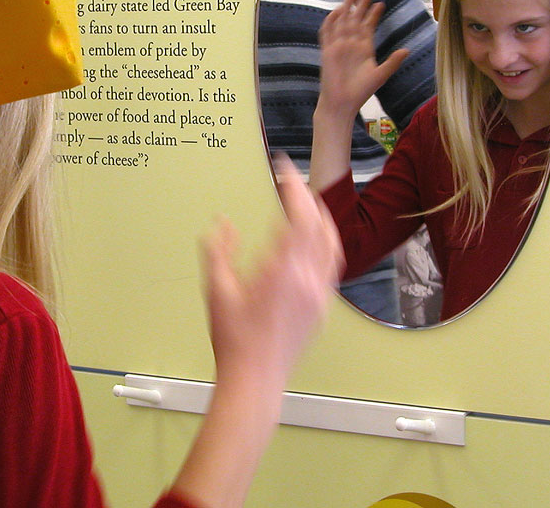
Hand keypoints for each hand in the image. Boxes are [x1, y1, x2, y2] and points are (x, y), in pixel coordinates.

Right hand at [202, 156, 342, 387]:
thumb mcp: (216, 289)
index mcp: (283, 269)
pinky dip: (324, 243)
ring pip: (333, 245)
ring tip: (308, 206)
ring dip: (322, 220)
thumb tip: (223, 222)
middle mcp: (308, 279)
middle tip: (293, 182)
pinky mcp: (321, 308)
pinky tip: (311, 243)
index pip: (299, 216)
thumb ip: (218, 250)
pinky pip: (331, 265)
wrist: (256, 379)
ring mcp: (319, 294)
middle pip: (321, 226)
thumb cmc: (234, 339)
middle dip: (309, 198)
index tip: (284, 169)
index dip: (294, 187)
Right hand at [317, 0, 408, 117]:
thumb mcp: (381, 75)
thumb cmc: (361, 91)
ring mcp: (338, 45)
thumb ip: (392, 62)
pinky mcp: (328, 51)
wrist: (342, 102)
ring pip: (342, 21)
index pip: (369, 26)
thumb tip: (406, 49)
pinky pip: (327, 32)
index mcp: (365, 48)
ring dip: (347, 7)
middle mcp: (351, 44)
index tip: (381, 2)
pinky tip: (337, 11)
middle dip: (362, 4)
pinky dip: (331, 21)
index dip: (374, 14)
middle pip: (356, 18)